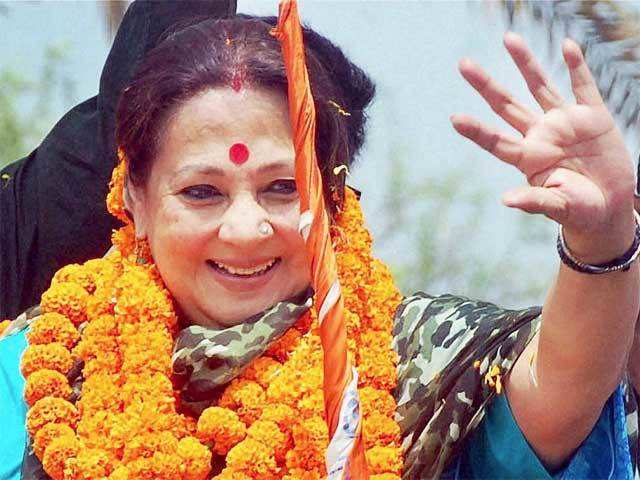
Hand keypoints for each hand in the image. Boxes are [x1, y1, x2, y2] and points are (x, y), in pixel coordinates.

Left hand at [451, 32, 635, 262]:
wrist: (609, 207)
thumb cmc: (578, 211)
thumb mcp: (557, 206)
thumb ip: (534, 201)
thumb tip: (506, 200)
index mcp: (528, 158)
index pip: (496, 141)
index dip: (476, 131)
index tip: (454, 119)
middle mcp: (541, 136)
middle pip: (507, 106)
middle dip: (486, 86)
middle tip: (463, 65)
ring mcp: (565, 124)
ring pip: (540, 86)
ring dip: (525, 63)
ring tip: (508, 38)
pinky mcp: (593, 117)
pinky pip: (583, 87)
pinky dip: (577, 66)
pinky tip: (567, 46)